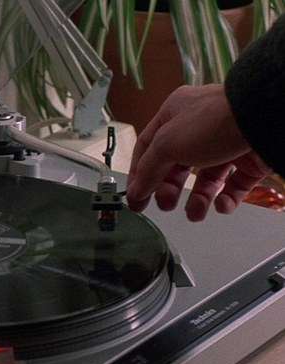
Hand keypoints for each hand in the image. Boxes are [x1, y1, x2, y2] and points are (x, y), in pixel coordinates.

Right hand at [126, 84, 272, 220]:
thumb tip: (136, 190)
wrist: (264, 120)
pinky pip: (233, 185)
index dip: (139, 173)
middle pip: (176, 165)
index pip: (148, 146)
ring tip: (195, 213)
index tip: (135, 196)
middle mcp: (200, 127)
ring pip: (206, 179)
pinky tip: (220, 205)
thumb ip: (148, 169)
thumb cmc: (213, 121)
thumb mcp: (167, 144)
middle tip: (165, 205)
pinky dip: (225, 200)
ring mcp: (226, 143)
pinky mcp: (250, 159)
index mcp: (175, 113)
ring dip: (197, 200)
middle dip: (169, 189)